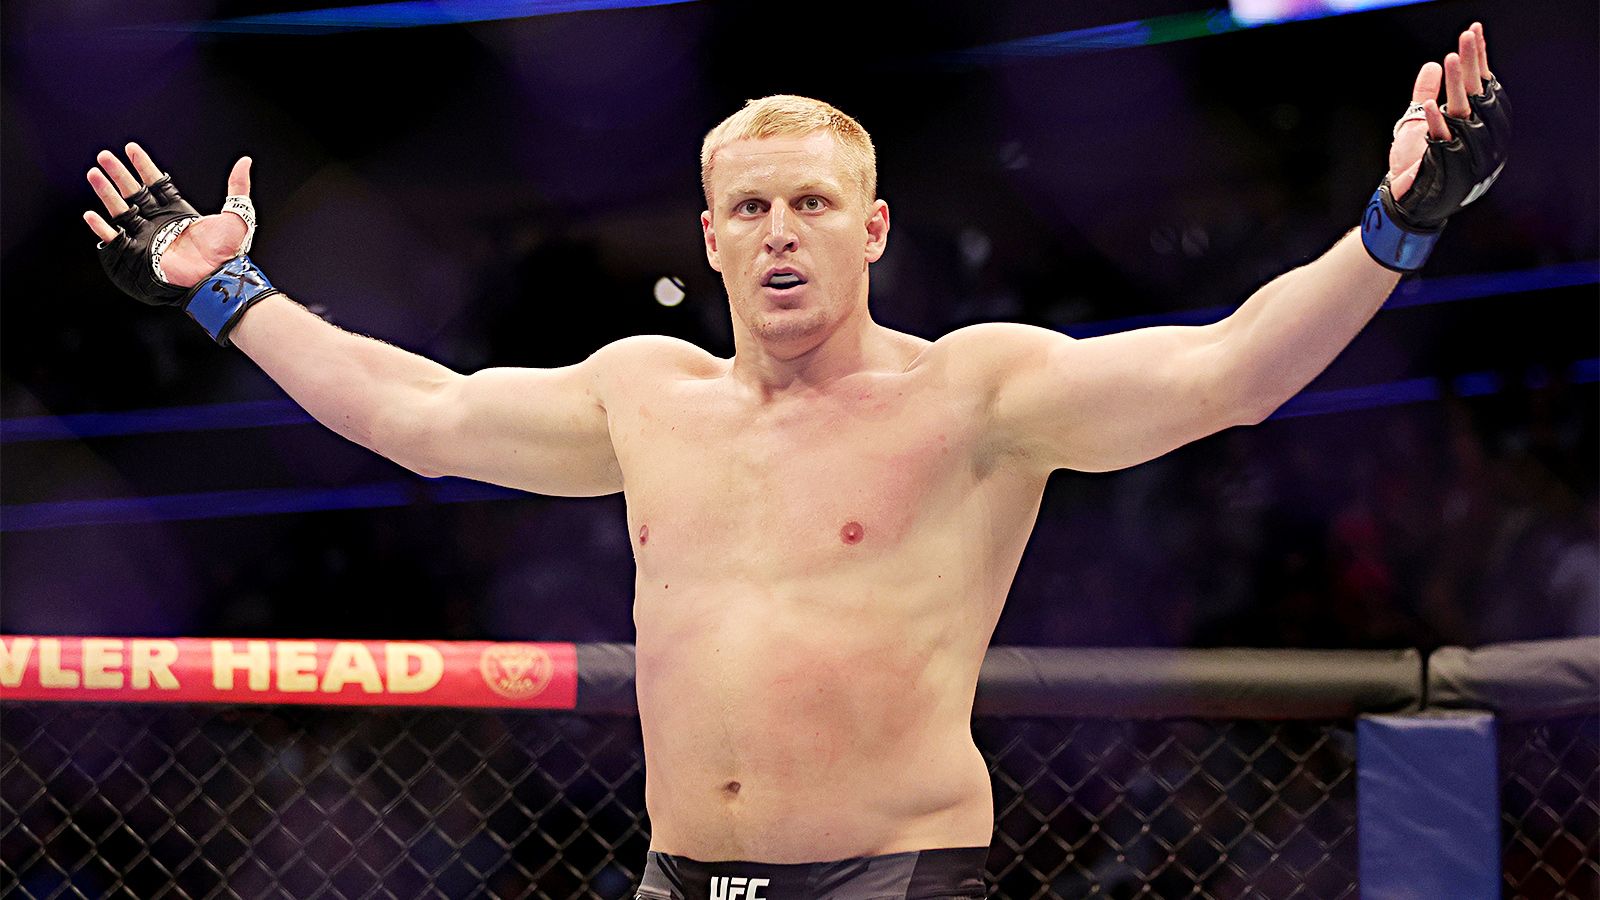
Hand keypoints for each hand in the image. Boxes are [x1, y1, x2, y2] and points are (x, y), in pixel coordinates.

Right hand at [84, 144, 251, 288]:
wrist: (218, 277)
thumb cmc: (228, 251)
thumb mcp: (237, 215)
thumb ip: (238, 187)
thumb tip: (245, 161)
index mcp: (178, 210)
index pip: (156, 182)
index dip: (143, 165)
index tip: (131, 148)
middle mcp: (159, 221)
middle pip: (133, 192)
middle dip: (119, 174)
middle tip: (104, 155)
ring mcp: (147, 236)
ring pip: (121, 209)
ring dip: (106, 192)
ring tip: (93, 173)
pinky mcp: (138, 253)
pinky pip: (115, 238)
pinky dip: (102, 227)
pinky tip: (90, 214)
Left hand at [1388, 22, 1492, 198]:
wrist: (1410, 199)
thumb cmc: (1418, 161)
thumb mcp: (1418, 121)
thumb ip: (1425, 92)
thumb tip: (1431, 65)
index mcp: (1477, 123)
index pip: (1480, 84)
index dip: (1478, 59)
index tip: (1472, 32)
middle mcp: (1478, 135)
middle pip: (1477, 92)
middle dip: (1472, 63)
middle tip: (1466, 36)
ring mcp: (1464, 150)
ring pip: (1463, 111)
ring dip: (1457, 85)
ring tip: (1451, 58)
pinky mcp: (1446, 164)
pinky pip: (1442, 139)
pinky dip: (1436, 121)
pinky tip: (1430, 103)